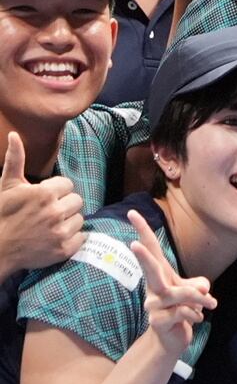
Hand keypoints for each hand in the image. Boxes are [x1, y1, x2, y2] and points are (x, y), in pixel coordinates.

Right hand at [0, 134, 83, 276]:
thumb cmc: (2, 214)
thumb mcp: (7, 185)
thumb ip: (16, 159)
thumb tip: (14, 135)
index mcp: (44, 193)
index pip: (68, 185)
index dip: (55, 191)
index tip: (42, 198)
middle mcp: (55, 211)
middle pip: (76, 201)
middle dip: (63, 204)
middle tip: (47, 212)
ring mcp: (60, 231)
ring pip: (79, 218)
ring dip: (68, 221)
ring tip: (49, 225)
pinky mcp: (64, 249)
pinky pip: (81, 237)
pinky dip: (71, 238)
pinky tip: (55, 237)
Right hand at [129, 209, 214, 359]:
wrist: (173, 339)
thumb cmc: (183, 310)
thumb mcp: (193, 293)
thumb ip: (197, 285)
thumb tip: (200, 289)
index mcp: (161, 275)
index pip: (152, 249)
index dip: (143, 231)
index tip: (132, 212)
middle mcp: (153, 288)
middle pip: (151, 269)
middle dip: (144, 257)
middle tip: (133, 244)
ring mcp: (152, 305)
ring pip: (180, 293)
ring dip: (200, 299)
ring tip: (210, 304)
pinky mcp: (157, 321)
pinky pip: (184, 312)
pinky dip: (196, 315)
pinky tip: (196, 320)